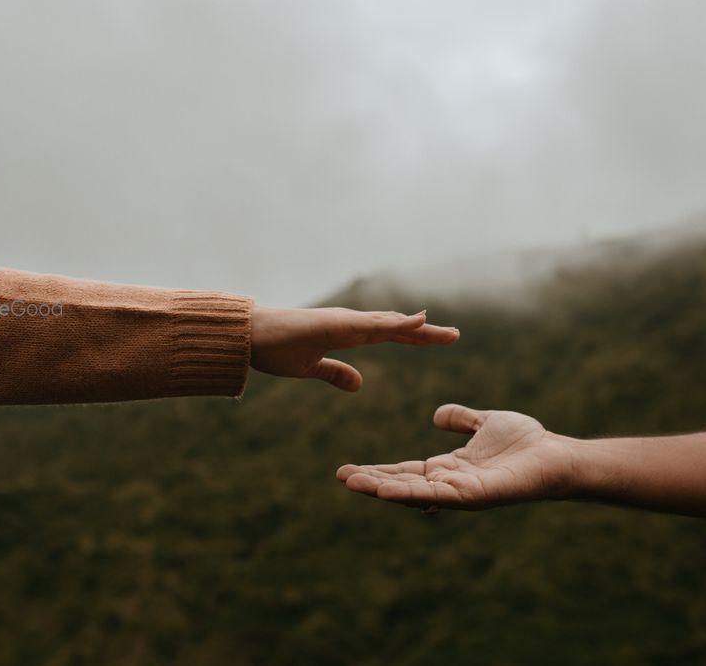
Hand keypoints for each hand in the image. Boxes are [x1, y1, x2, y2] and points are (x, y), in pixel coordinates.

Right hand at [250, 306, 458, 390]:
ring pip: (392, 324)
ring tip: (449, 331)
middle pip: (398, 328)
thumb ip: (335, 373)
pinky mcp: (337, 323)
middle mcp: (352, 324)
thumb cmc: (275, 349)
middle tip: (456, 336)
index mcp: (348, 334)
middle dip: (427, 333)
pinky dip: (399, 322)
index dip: (415, 338)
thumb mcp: (311, 369)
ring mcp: (346, 321)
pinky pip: (374, 323)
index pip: (390, 335)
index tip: (440, 340)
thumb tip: (359, 384)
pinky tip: (420, 320)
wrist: (249, 338)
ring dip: (421, 328)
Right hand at [336, 404, 577, 508]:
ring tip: (357, 484)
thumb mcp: (485, 422)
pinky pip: (441, 496)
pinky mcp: (477, 496)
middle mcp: (451, 484)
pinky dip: (413, 493)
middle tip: (342, 478)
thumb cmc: (526, 442)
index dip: (378, 470)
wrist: (556, 454)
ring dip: (385, 489)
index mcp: (449, 468)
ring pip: (417, 493)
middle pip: (404, 484)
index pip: (406, 471)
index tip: (348, 470)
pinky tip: (390, 489)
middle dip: (373, 482)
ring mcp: (462, 492)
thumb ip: (462, 419)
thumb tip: (437, 415)